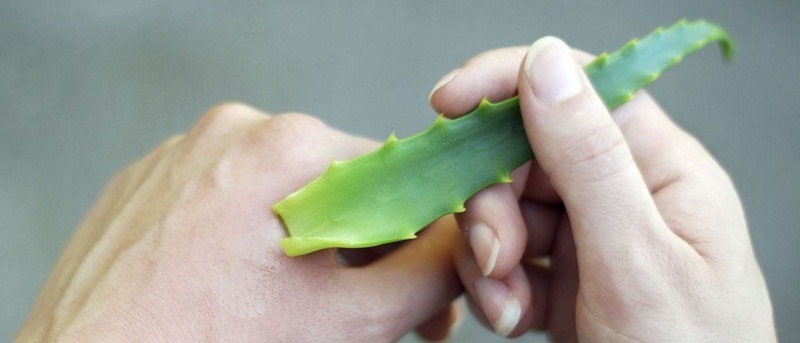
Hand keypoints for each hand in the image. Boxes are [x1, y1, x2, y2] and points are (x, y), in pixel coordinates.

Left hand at [17, 104, 461, 341]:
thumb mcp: (350, 323)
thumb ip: (430, 274)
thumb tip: (462, 244)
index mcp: (286, 145)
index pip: (393, 176)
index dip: (418, 238)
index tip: (420, 290)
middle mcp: (230, 130)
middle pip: (335, 188)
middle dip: (360, 253)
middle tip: (360, 316)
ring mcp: (180, 154)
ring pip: (279, 197)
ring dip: (304, 250)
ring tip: (291, 310)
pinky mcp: (148, 185)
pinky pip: (224, 203)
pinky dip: (247, 244)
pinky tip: (239, 294)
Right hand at [429, 38, 775, 340]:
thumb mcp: (637, 260)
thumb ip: (589, 160)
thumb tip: (546, 63)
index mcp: (662, 171)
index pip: (582, 91)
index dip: (509, 83)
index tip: (447, 104)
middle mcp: (624, 196)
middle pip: (526, 155)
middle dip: (493, 203)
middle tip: (496, 255)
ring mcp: (590, 240)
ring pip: (505, 209)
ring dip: (487, 255)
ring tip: (505, 303)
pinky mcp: (563, 279)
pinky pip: (505, 257)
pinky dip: (494, 287)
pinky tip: (512, 318)